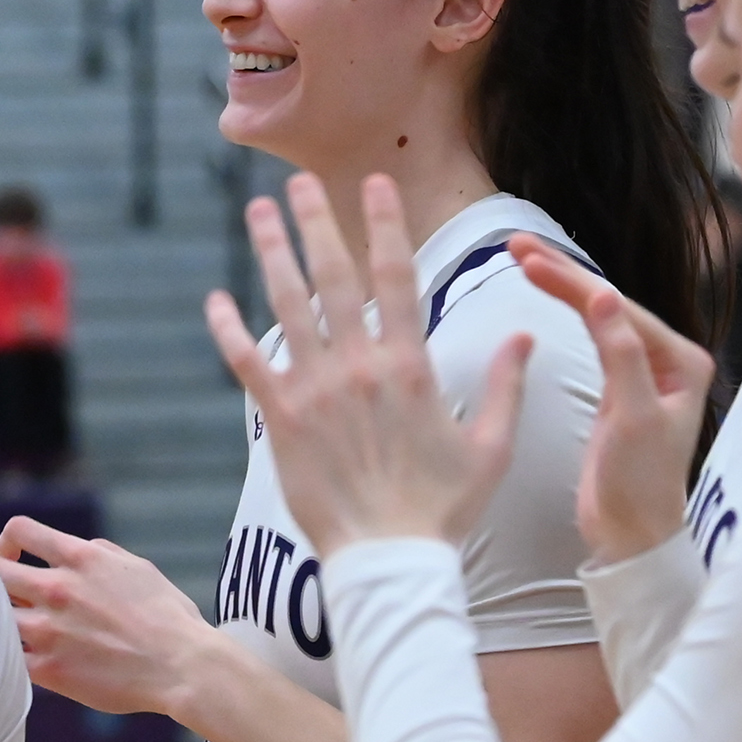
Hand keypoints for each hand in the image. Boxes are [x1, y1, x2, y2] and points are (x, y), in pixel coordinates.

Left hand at [0, 517, 218, 718]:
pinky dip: (11, 657)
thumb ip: (101, 553)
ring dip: (3, 619)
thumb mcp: (138, 568)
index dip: (9, 540)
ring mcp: (48, 630)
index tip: (14, 554)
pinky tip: (25, 659)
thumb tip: (81, 547)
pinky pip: (8, 658)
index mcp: (80, 558)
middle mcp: (58, 588)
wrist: (181, 667)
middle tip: (13, 596)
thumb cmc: (169, 618)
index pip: (20, 530)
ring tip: (20, 629)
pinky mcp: (47, 669)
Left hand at [206, 173, 530, 559]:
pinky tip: (215, 299)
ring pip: (288, 306)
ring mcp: (316, 391)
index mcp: (412, 367)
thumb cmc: (443, 510)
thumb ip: (506, 386)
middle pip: (335, 277)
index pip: (397, 277)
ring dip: (272, 254)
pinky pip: (249, 364)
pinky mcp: (281, 421)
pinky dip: (229, 330)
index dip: (384, 224)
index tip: (374, 183)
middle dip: (317, 222)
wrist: (389, 560)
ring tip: (258, 213)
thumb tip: (526, 336)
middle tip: (299, 181)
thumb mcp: (491, 447)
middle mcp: (360, 367)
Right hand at [510, 240, 712, 565]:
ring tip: (522, 259)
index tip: (527, 261)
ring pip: (598, 317)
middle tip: (515, 246)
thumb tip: (606, 297)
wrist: (632, 535)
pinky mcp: (619, 391)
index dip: (572, 283)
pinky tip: (547, 293)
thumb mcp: (632, 419)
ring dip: (561, 288)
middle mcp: (668, 361)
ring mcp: (643, 374)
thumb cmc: (640, 485)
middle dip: (563, 274)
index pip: (619, 310)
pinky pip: (591, 339)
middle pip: (609, 305)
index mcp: (682, 362)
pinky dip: (565, 315)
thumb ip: (622, 358)